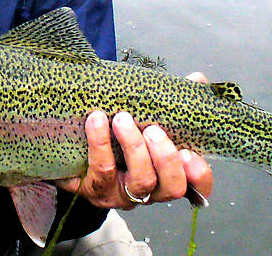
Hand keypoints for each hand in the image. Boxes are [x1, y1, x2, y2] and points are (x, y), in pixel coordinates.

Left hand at [56, 72, 212, 209]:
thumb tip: (197, 79)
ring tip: (122, 119)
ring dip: (134, 147)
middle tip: (153, 129)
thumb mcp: (145, 118)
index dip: (200, 175)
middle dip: (166, 158)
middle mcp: (150, 190)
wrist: (71, 150)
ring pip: (141, 181)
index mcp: (166, 173)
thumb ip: (174, 102)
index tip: (191, 153)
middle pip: (171, 187)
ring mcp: (123, 193)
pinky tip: (96, 120)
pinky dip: (100, 143)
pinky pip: (102, 170)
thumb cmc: (116, 135)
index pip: (196, 187)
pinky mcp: (96, 189)